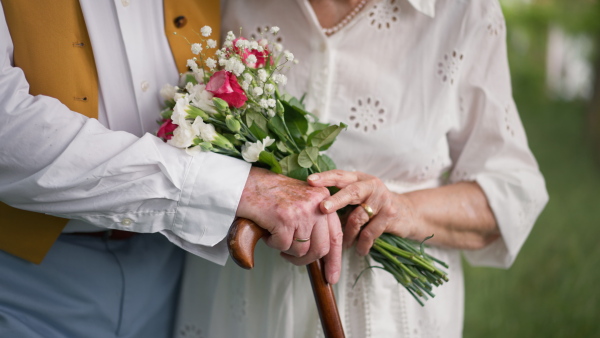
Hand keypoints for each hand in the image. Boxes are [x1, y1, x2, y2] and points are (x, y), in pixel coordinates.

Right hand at [236, 167, 342, 283]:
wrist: (246, 183)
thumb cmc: (270, 194)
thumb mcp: (301, 202)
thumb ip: (315, 222)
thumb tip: (323, 255)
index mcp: (324, 198)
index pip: (335, 234)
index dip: (335, 259)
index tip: (332, 277)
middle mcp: (317, 204)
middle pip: (321, 248)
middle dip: (306, 260)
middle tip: (291, 259)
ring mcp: (302, 211)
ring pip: (301, 250)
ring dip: (285, 249)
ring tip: (275, 234)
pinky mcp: (285, 219)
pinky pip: (283, 246)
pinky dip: (272, 243)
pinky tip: (267, 230)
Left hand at [308, 170, 417, 255]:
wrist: (408, 212)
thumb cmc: (374, 205)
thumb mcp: (359, 197)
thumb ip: (341, 198)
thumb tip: (312, 208)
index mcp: (359, 178)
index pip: (340, 175)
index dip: (325, 178)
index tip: (310, 181)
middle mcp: (371, 185)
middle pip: (351, 192)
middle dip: (335, 201)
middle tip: (322, 208)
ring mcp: (382, 199)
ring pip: (358, 217)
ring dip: (348, 234)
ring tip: (344, 245)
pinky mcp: (390, 215)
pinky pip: (370, 233)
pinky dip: (362, 244)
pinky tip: (359, 250)